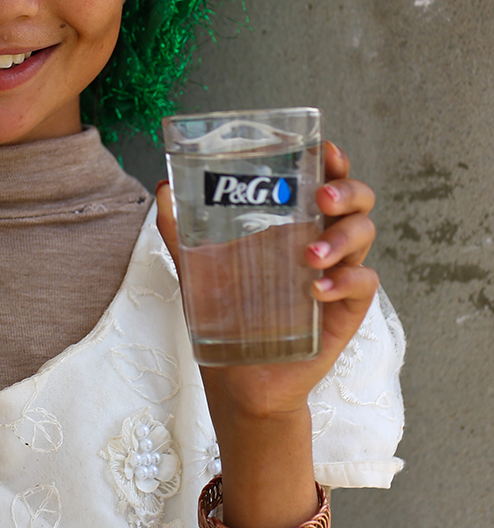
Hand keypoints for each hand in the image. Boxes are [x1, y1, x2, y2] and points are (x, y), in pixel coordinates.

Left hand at [155, 139, 377, 418]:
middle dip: (347, 191)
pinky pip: (364, 287)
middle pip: (356, 203)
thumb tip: (163, 187)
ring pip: (364, 237)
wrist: (236, 378)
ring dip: (342, 238)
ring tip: (308, 254)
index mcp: (292, 224)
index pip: (324, 181)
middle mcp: (320, 244)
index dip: (333, 163)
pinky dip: (346, 282)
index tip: (325, 149)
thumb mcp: (197, 265)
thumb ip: (178, 228)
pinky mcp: (343, 314)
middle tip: (321, 198)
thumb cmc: (224, 315)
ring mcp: (336, 277)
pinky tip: (317, 289)